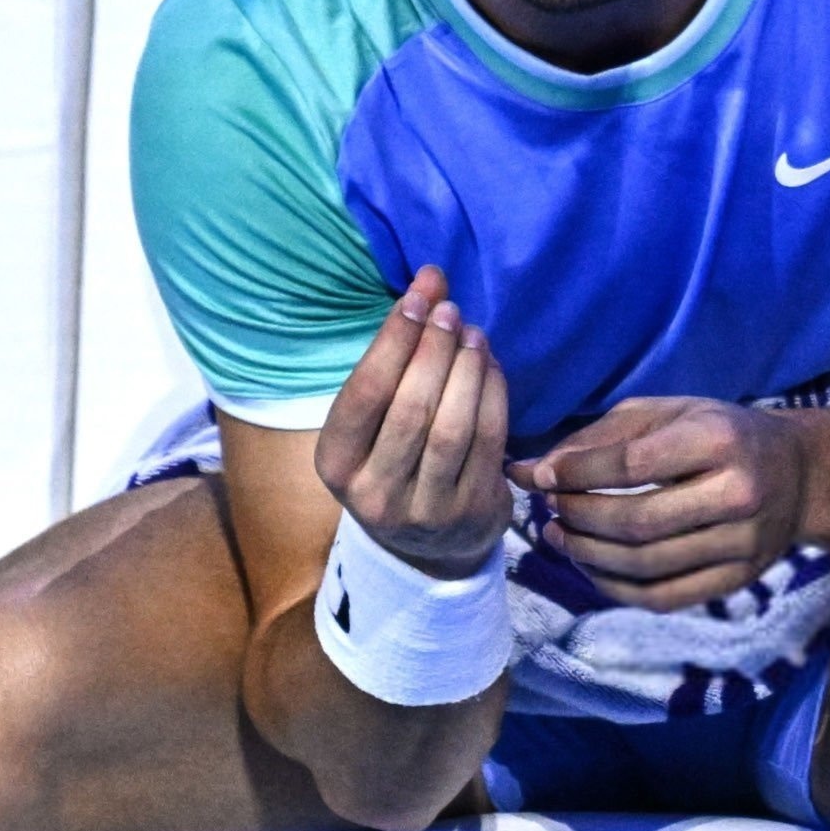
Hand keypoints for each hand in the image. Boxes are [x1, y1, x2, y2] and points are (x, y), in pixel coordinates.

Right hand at [315, 265, 510, 578]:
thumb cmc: (394, 460)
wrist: (430, 546)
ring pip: (452, 427)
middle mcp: (373, 493)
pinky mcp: (471, 512)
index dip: (394, 340)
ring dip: (467, 370)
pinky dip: (493, 395)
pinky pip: (488, 442)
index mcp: (335, 464)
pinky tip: (490, 365)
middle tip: (450, 310)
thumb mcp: (372, 425)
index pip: (365, 394)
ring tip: (473, 332)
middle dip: (434, 349)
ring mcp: (425, 510)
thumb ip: (391, 362)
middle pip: (410, 408)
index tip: (418, 297)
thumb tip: (428, 285)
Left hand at [507, 396, 808, 609]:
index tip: (541, 475)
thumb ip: (600, 437)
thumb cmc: (719, 432)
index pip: (631, 464)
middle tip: (550, 509)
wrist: (799, 473)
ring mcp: (742, 543)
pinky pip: (664, 598)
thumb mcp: (668, 412)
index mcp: (718, 439)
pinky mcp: (739, 580)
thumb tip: (532, 469)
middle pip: (636, 523)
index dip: (576, 474)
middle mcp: (737, 493)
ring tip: (559, 537)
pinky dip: (615, 589)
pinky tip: (591, 567)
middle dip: (579, 519)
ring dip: (588, 556)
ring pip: (646, 566)